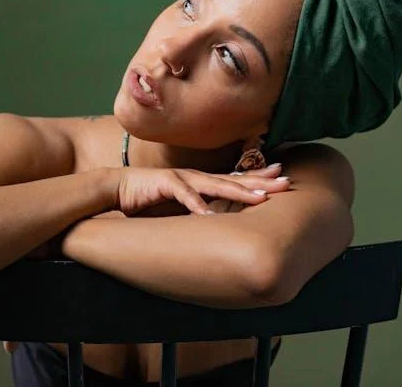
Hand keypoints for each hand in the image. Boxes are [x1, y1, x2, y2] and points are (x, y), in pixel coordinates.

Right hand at [115, 163, 289, 216]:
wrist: (115, 189)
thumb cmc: (147, 200)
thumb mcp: (179, 208)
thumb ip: (198, 213)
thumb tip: (218, 225)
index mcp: (201, 182)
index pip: (235, 180)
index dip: (259, 179)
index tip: (282, 179)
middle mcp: (195, 177)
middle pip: (234, 179)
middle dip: (260, 181)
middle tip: (286, 181)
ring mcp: (181, 178)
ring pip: (215, 184)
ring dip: (238, 191)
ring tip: (259, 198)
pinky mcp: (164, 183)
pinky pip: (183, 195)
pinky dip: (197, 205)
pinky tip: (210, 215)